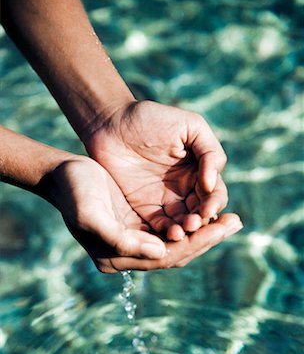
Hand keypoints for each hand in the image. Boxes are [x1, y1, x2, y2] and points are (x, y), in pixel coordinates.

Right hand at [47, 156, 241, 272]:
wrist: (64, 173)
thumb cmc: (74, 191)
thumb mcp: (91, 214)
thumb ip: (122, 240)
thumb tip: (160, 251)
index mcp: (116, 257)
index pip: (165, 256)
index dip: (195, 243)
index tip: (221, 227)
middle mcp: (128, 254)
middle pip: (176, 252)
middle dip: (208, 238)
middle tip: (236, 222)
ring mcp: (134, 240)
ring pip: (177, 241)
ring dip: (204, 231)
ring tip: (231, 219)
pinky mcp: (138, 224)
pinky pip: (172, 228)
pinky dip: (191, 220)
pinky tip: (209, 211)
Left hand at [85, 100, 227, 241]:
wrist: (111, 122)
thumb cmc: (152, 119)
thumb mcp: (189, 126)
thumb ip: (210, 151)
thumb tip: (212, 182)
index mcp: (200, 171)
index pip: (215, 194)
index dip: (214, 203)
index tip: (208, 209)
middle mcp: (186, 190)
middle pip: (202, 214)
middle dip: (201, 222)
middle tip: (194, 223)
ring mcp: (165, 201)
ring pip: (183, 224)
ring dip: (185, 231)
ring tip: (181, 231)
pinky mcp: (144, 208)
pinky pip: (159, 226)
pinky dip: (166, 232)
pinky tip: (168, 234)